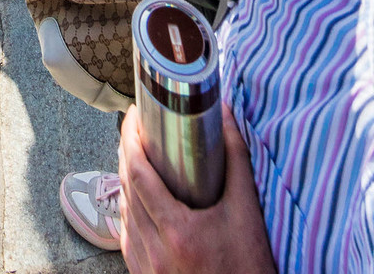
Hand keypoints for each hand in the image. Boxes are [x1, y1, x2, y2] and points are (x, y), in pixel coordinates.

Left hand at [118, 103, 274, 272]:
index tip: (134, 117)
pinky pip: (128, 238)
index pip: (138, 175)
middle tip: (135, 128)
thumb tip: (226, 116)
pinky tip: (137, 199)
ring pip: (125, 213)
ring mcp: (148, 269)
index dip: (131, 140)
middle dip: (126, 152)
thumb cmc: (248, 268)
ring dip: (125, 180)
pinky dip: (129, 211)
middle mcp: (156, 252)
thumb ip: (236, 160)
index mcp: (177, 232)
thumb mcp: (247, 214)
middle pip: (126, 189)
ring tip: (136, 156)